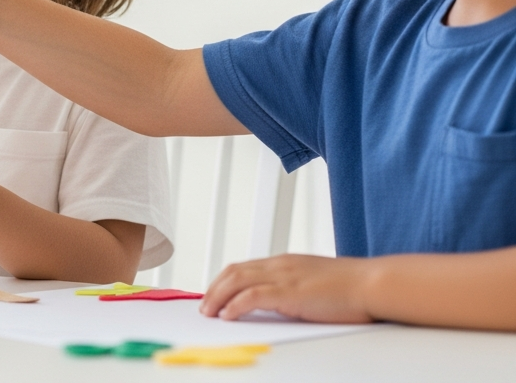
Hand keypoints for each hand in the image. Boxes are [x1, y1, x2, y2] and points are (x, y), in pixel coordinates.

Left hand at [201, 254, 376, 322]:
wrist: (373, 284)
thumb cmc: (352, 289)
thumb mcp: (314, 284)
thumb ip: (294, 288)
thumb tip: (280, 302)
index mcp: (285, 263)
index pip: (244, 267)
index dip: (225, 281)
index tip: (215, 295)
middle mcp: (279, 265)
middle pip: (233, 272)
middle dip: (214, 289)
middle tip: (205, 306)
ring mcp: (283, 277)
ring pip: (237, 281)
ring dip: (218, 297)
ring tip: (209, 313)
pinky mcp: (289, 292)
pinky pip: (252, 297)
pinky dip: (235, 305)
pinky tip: (228, 316)